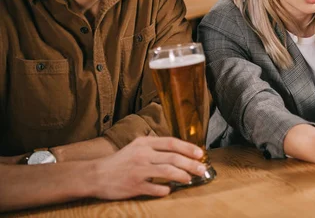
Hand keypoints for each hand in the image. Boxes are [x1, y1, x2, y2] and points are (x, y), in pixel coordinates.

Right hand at [90, 136, 205, 199]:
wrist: (96, 175)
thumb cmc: (120, 161)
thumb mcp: (136, 147)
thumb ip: (154, 147)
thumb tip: (178, 150)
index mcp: (144, 143)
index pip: (171, 142)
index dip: (188, 148)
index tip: (200, 153)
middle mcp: (143, 155)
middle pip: (173, 158)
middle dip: (191, 164)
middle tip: (201, 169)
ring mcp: (139, 170)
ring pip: (168, 172)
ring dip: (182, 175)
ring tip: (190, 178)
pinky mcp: (134, 186)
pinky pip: (155, 188)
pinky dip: (165, 190)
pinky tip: (170, 190)